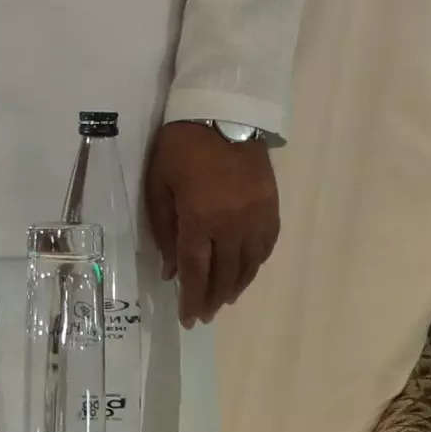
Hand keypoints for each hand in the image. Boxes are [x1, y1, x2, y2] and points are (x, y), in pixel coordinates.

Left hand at [145, 123, 283, 320]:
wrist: (224, 110)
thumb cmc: (181, 146)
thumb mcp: (159, 184)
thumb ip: (164, 229)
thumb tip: (170, 270)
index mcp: (199, 219)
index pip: (195, 271)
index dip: (191, 298)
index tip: (188, 320)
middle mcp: (231, 225)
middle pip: (224, 274)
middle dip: (212, 299)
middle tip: (204, 316)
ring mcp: (256, 217)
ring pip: (248, 265)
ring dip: (236, 287)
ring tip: (224, 300)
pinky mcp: (271, 207)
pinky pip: (266, 246)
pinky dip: (256, 264)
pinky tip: (247, 271)